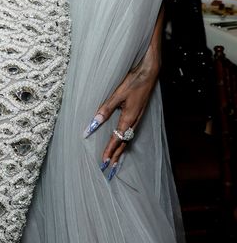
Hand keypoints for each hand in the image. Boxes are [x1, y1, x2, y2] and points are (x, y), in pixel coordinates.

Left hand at [83, 48, 159, 176]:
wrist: (149, 73)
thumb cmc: (133, 82)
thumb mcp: (117, 95)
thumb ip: (105, 109)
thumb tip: (93, 124)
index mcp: (128, 118)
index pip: (116, 139)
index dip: (109, 151)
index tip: (103, 162)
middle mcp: (134, 121)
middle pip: (124, 144)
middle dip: (115, 156)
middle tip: (108, 169)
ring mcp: (138, 118)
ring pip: (128, 139)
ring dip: (121, 151)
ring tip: (115, 161)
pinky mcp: (138, 114)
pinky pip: (131, 133)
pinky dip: (126, 142)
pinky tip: (123, 143)